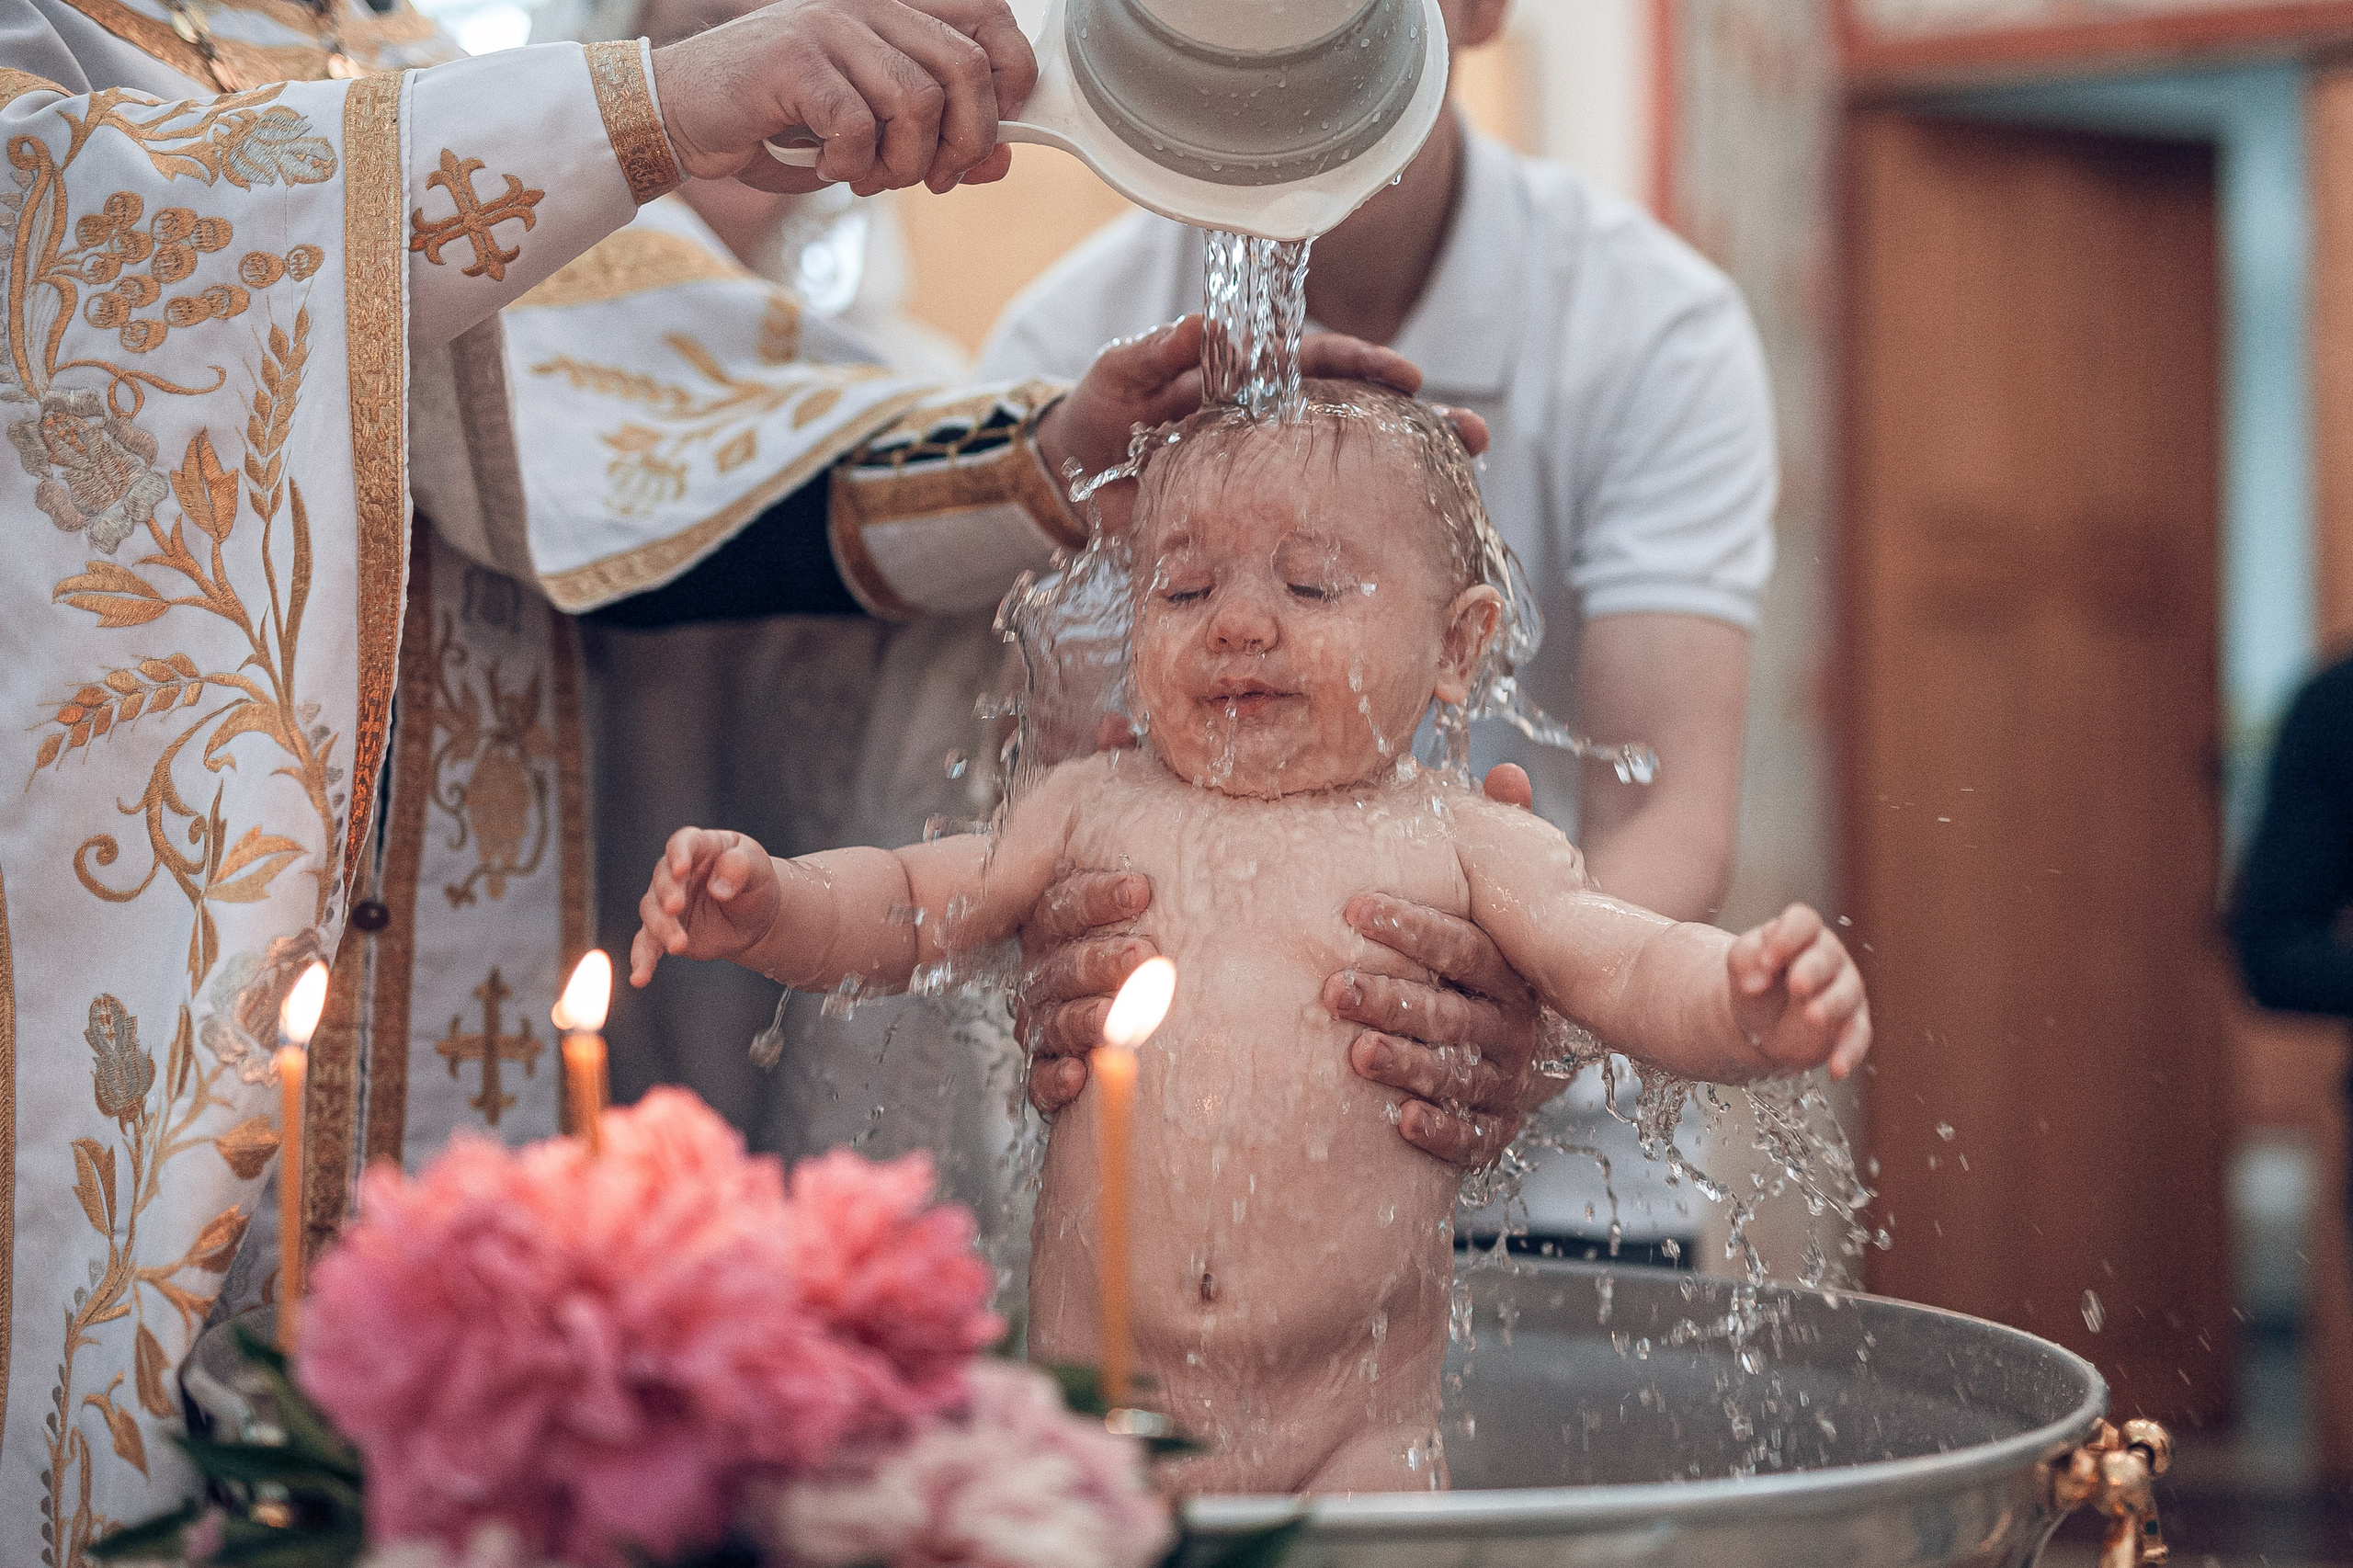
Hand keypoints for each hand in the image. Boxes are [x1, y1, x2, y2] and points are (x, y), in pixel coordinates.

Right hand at [631, 827, 783, 985]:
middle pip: (662, 878)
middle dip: (667, 893)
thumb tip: (718, 888)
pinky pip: (647, 944)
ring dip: (661, 928)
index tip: (681, 868)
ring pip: (652, 912)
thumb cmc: (755, 883)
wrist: (754, 917)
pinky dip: (642, 960)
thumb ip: (741, 868)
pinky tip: (640, 977)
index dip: (679, 853)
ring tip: (679, 945)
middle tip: (675, 907)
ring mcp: (666, 902)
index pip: (683, 843)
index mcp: (700, 847)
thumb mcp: (758, 869)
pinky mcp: (664, 931)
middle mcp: (676, 872)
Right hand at [651, 0, 1035, 196]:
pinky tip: (830, 168)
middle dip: (965, 140)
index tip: (990, 133)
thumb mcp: (872, 136)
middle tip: (935, 178)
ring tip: (870, 178)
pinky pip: (858, 125)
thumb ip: (936, 141)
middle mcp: (868, 6)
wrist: (683, 114)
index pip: (988, 19)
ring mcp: (830, 27)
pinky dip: (852, 164)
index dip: (1011, 78)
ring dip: (904, 163)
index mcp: (895, 11)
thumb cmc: (780, 123)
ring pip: (917, 102)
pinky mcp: (795, 61)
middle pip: (965, 68)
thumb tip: (1000, 161)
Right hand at [1016, 869, 1155, 1115]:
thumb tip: (1214, 847)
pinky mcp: (1046, 1069)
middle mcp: (1046, 974)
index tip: (1141, 891)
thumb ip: (1146, 898)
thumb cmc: (1145, 956)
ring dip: (1084, 1018)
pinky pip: (1040, 1078)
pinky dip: (1055, 1080)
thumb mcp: (1141, 917)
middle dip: (1103, 960)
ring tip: (1111, 1021)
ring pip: (1057, 1019)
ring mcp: (1044, 1021)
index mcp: (1056, 930)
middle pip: (1066, 965)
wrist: (1130, 1026)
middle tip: (1143, 956)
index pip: (1065, 906)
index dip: (1098, 898)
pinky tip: (1077, 1076)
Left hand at [1031, 315, 1490, 526]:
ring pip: (1352, 460)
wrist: (1070, 479)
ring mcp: (1271, 466)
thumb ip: (1152, 353)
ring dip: (1410, 464)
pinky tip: (1412, 525)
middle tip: (1470, 431)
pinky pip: (1321, 511)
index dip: (1360, 366)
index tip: (1405, 377)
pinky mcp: (1260, 510)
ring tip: (1465, 472)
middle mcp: (1271, 418)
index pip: (1314, 362)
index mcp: (1245, 376)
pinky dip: (1366, 514)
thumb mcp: (1117, 378)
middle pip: (1356, 412)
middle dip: (1417, 420)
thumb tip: (1198, 326)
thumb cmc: (1098, 417)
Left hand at [1336, 765, 1544, 1169]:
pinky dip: (1441, 1131)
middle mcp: (1515, 1026)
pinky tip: (1400, 1121)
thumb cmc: (1497, 961)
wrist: (1541, 1043)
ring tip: (1355, 1052)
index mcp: (1511, 970)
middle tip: (1333, 988)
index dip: (1412, 926)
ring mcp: (1507, 1081)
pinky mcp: (1497, 1128)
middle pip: (1452, 1013)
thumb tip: (1506, 772)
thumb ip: (1500, 841)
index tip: (1352, 907)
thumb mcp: (1509, 901)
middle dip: (1393, 999)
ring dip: (1406, 1063)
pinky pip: (1475, 1139)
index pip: (1464, 946)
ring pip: (1456, 1075)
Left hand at [1726, 904, 1871, 1079]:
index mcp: (1800, 934)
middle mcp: (1829, 957)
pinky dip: (1849, 1052)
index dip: (1787, 937)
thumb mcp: (1742, 965)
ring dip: (1832, 1005)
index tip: (1767, 960)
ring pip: (1848, 993)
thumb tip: (1755, 981)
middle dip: (1813, 970)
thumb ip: (1745, 960)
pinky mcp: (1853, 1023)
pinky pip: (1858, 1036)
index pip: (1803, 921)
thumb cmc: (1756, 983)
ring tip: (1812, 1017)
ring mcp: (1845, 989)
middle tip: (1797, 985)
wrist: (1761, 1023)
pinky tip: (1836, 1069)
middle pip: (1828, 956)